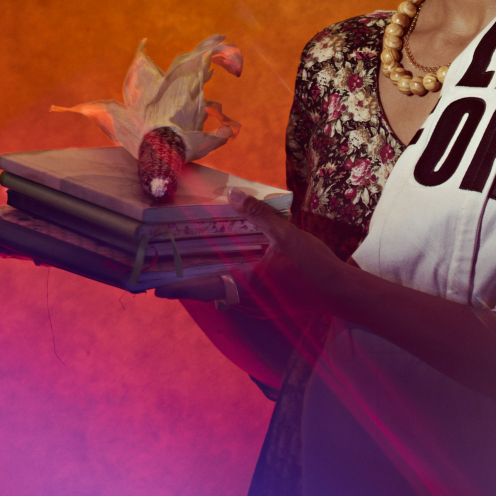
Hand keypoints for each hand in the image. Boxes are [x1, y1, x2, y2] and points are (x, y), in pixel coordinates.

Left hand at [153, 189, 349, 320]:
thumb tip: (234, 194)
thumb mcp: (285, 235)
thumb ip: (258, 215)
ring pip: (224, 293)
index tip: (154, 288)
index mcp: (244, 283)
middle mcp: (246, 296)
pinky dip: (227, 282)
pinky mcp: (268, 299)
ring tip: (192, 269)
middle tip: (166, 274)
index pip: (202, 287)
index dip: (177, 288)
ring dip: (208, 284)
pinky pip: (239, 292)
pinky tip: (229, 269)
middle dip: (188, 285)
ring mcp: (258, 301)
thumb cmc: (313, 267)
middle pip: (208, 292)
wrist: (341, 293)